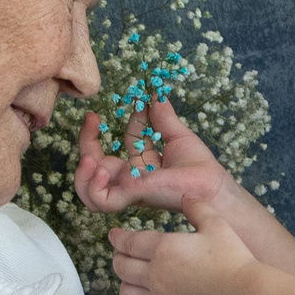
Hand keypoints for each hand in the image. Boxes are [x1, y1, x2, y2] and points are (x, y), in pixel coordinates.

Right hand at [75, 96, 234, 217]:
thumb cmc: (200, 167)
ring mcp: (128, 190)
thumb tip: (152, 93)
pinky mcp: (132, 196)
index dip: (97, 132)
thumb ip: (160, 116)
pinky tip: (100, 171)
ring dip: (82, 174)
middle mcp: (127, 180)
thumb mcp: (176, 134)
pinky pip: (101, 201)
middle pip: (92, 168)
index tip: (102, 112)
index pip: (107, 150)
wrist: (212, 185)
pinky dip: (93, 188)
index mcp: (136, 167)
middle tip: (90, 121)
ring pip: (89, 192)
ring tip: (88, 158)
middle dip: (84, 144)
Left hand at [109, 193, 262, 294]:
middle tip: (122, 253)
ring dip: (125, 282)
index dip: (117, 237)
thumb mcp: (217, 225)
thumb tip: (186, 197)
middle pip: (121, 267)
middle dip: (119, 257)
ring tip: (133, 276)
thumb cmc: (234, 259)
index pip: (127, 243)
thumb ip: (197, 208)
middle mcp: (154, 275)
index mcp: (163, 249)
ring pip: (126, 292)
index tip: (113, 235)